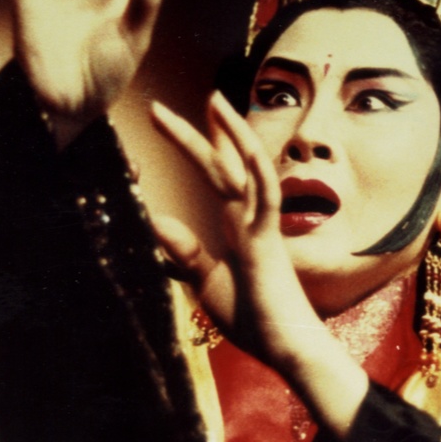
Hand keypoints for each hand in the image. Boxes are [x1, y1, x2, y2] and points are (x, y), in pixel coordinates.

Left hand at [150, 93, 368, 437]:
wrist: (285, 346)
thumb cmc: (253, 318)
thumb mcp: (205, 282)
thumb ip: (183, 253)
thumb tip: (156, 220)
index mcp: (238, 226)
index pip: (220, 176)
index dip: (208, 145)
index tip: (192, 118)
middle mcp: (250, 218)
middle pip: (226, 163)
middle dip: (207, 130)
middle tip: (194, 95)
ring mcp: (261, 225)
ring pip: (248, 166)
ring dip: (231, 132)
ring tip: (213, 99)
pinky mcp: (267, 239)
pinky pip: (264, 195)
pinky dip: (256, 168)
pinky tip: (244, 143)